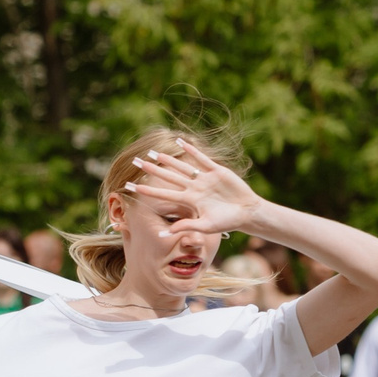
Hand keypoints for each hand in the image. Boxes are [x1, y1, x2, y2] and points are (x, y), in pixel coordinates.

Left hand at [123, 140, 264, 240]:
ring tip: (153, 153)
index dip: (148, 191)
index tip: (131, 187)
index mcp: (189, 201)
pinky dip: (191, 150)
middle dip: (152, 170)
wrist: (246, 212)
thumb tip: (165, 234)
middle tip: (135, 162)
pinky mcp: (216, 171)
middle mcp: (193, 188)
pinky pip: (201, 159)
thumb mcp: (205, 226)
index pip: (164, 194)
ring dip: (168, 159)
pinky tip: (180, 142)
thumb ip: (186, 227)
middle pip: (168, 177)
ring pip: (182, 167)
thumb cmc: (226, 222)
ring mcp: (204, 179)